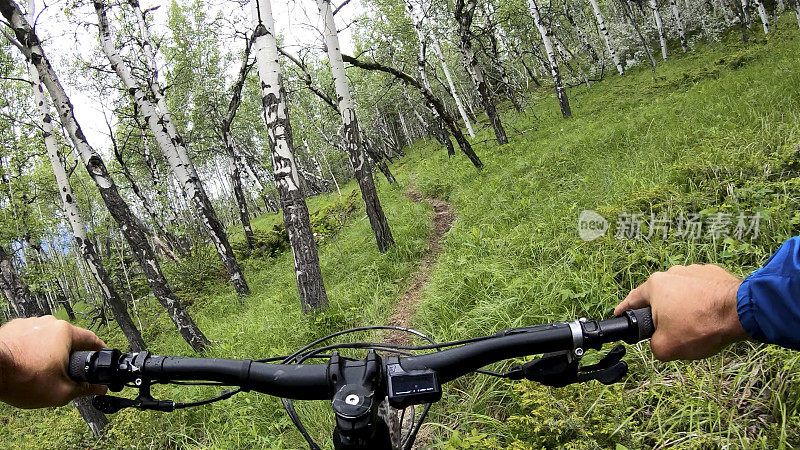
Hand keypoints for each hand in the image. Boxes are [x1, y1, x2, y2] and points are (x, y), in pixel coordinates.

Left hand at [0, 316, 107, 407]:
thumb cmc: (20, 378)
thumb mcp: (60, 391)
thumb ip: (84, 389)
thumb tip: (98, 388)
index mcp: (65, 332)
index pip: (91, 339)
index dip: (99, 350)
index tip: (101, 356)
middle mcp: (48, 323)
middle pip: (68, 339)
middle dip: (69, 355)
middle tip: (66, 373)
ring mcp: (29, 324)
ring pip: (47, 339)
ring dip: (49, 352)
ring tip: (41, 371)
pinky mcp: (12, 329)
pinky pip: (30, 339)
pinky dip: (31, 350)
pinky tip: (26, 365)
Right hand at [614, 264, 748, 360]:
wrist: (742, 312)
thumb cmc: (700, 326)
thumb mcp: (665, 348)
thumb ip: (653, 346)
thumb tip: (658, 343)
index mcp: (655, 286)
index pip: (632, 300)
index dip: (623, 311)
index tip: (618, 315)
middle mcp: (673, 273)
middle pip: (660, 297)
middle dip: (662, 314)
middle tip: (670, 331)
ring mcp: (696, 271)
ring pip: (682, 293)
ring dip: (684, 307)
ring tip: (696, 325)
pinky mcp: (716, 274)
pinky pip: (703, 291)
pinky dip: (703, 302)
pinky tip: (711, 317)